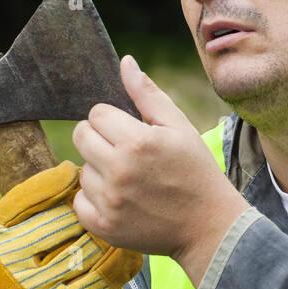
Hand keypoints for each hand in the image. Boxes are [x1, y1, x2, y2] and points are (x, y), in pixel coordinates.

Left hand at [71, 55, 246, 281]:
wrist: (208, 225)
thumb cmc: (196, 171)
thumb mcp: (179, 127)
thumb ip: (148, 94)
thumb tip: (125, 62)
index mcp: (137, 141)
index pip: (96, 113)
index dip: (114, 119)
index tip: (132, 132)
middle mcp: (119, 170)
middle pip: (81, 137)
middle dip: (100, 139)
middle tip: (126, 152)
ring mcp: (109, 201)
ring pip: (81, 169)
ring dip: (100, 170)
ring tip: (130, 180)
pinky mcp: (103, 226)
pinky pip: (79, 201)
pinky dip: (95, 199)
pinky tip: (121, 199)